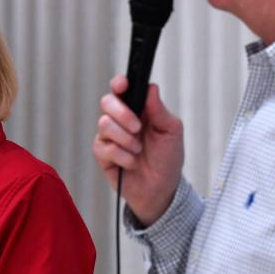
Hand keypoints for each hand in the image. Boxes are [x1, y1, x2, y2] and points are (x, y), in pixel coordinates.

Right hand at [92, 76, 183, 225]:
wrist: (162, 189)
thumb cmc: (167, 158)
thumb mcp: (171, 132)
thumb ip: (159, 110)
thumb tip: (151, 88)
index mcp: (138, 109)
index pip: (122, 89)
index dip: (119, 84)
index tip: (123, 86)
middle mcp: (120, 120)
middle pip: (107, 102)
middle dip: (122, 114)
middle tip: (138, 128)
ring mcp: (109, 137)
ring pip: (104, 124)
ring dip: (125, 139)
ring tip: (138, 150)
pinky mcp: (103, 155)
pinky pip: (104, 147)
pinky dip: (122, 156)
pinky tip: (132, 163)